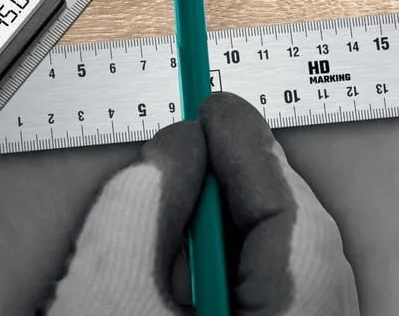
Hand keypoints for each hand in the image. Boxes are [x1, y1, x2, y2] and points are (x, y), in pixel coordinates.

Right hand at [41, 92, 359, 315]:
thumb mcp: (110, 291)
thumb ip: (140, 207)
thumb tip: (174, 148)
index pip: (288, 206)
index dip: (246, 143)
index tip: (212, 103)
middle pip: (287, 235)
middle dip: (223, 193)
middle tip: (171, 171)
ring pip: (271, 268)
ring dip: (213, 243)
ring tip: (153, 262)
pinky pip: (256, 299)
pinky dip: (215, 280)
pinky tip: (168, 293)